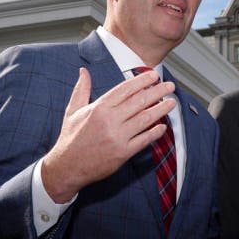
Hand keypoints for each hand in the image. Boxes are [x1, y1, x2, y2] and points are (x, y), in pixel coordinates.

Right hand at [42, 67, 174, 202]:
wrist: (67, 167)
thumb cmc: (71, 138)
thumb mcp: (73, 111)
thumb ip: (81, 89)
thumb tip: (83, 71)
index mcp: (99, 108)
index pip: (125, 89)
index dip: (142, 81)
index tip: (154, 75)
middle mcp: (109, 120)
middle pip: (139, 101)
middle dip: (157, 92)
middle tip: (169, 86)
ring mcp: (117, 137)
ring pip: (145, 119)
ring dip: (161, 110)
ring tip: (171, 102)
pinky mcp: (122, 153)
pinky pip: (143, 140)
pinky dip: (155, 133)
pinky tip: (163, 126)